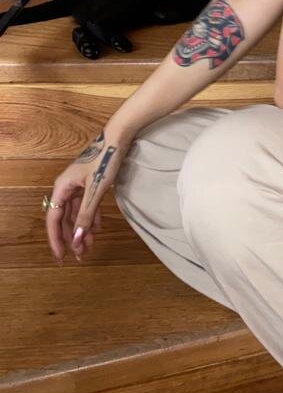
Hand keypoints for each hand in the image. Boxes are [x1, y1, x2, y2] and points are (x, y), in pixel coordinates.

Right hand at [45, 128, 129, 263]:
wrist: (119, 136)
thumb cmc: (106, 159)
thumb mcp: (96, 190)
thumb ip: (85, 215)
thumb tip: (76, 240)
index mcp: (62, 187)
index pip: (54, 219)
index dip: (56, 239)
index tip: (61, 256)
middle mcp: (67, 187)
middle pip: (65, 218)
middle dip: (72, 237)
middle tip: (80, 255)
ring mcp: (78, 184)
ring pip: (77, 213)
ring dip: (82, 229)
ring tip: (90, 246)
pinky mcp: (90, 182)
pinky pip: (87, 205)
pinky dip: (91, 217)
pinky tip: (98, 228)